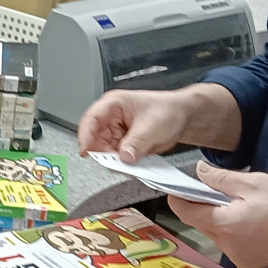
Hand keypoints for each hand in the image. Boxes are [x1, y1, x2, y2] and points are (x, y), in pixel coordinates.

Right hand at [77, 90, 191, 161]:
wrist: (182, 117)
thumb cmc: (167, 110)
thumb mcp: (152, 126)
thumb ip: (137, 142)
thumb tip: (124, 157)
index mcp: (113, 104)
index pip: (91, 119)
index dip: (85, 136)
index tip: (86, 152)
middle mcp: (110, 118)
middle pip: (94, 139)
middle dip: (104, 153)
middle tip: (116, 162)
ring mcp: (115, 132)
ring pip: (104, 151)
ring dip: (115, 160)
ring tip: (133, 160)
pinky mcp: (122, 144)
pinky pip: (116, 157)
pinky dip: (124, 163)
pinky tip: (136, 161)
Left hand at [166, 162, 267, 267]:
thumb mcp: (254, 183)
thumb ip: (220, 178)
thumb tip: (198, 171)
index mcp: (224, 224)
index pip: (185, 212)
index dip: (179, 198)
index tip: (179, 187)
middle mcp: (225, 245)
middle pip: (200, 223)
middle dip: (205, 207)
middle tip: (220, 191)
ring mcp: (236, 258)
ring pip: (215, 234)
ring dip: (220, 220)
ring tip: (242, 207)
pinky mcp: (247, 263)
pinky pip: (230, 244)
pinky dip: (234, 233)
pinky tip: (253, 224)